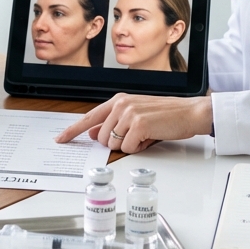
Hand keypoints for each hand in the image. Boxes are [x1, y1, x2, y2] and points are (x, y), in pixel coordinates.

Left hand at [55, 93, 212, 153]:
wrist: (189, 112)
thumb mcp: (135, 116)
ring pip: (114, 144)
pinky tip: (151, 136)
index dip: (73, 130)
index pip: (89, 117)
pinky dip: (140, 147)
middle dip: (118, 143)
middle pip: (103, 138)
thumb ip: (113, 124)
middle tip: (137, 135)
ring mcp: (129, 113)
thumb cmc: (165, 116)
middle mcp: (121, 104)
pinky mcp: (139, 124)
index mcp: (118, 100)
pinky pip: (128, 148)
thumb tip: (96, 135)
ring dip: (130, 145)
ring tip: (145, 134)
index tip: (61, 138)